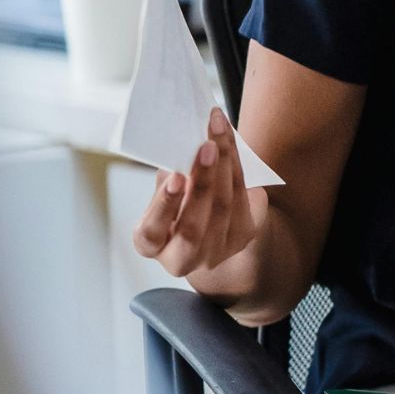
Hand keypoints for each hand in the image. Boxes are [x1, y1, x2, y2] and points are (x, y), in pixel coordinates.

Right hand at [132, 107, 267, 276]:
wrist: (214, 222)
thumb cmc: (178, 203)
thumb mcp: (164, 195)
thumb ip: (167, 181)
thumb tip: (180, 147)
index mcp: (151, 246)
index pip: (151, 233)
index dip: (164, 205)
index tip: (175, 176)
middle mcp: (181, 258)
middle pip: (193, 225)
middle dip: (202, 182)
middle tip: (207, 146)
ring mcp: (214, 252)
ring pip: (223, 208)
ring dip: (224, 166)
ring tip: (220, 135)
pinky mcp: (241, 238)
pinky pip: (243, 199)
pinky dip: (236, 167)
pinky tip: (230, 144)